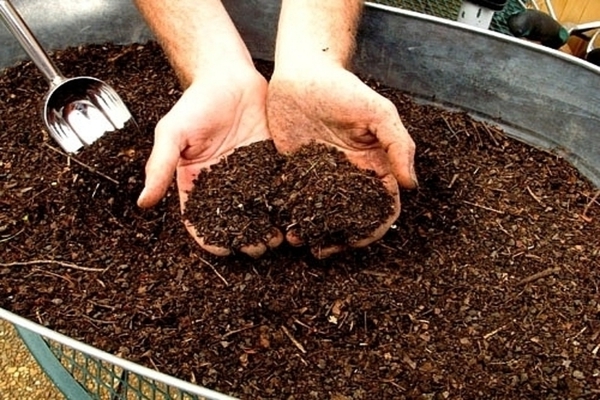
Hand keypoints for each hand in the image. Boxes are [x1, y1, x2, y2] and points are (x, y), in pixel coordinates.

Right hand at [138, 66, 282, 257]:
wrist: (229, 77)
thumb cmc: (196, 103)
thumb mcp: (172, 133)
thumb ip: (160, 167)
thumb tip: (142, 203)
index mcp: (196, 183)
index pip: (200, 219)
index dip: (209, 238)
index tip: (223, 251)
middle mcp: (223, 184)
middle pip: (233, 221)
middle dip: (245, 238)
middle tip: (258, 248)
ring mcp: (249, 175)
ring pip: (259, 210)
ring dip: (268, 227)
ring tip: (279, 238)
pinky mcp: (270, 164)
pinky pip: (278, 189)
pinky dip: (285, 205)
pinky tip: (294, 216)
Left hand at [267, 63, 416, 257]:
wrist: (303, 73)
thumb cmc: (344, 89)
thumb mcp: (378, 112)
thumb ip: (398, 145)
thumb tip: (411, 185)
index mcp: (373, 167)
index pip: (380, 207)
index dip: (372, 228)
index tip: (354, 240)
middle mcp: (348, 177)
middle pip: (348, 218)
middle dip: (337, 238)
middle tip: (320, 250)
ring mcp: (320, 177)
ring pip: (320, 214)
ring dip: (312, 231)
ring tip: (296, 239)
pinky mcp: (294, 171)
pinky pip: (294, 199)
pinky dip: (290, 215)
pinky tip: (281, 223)